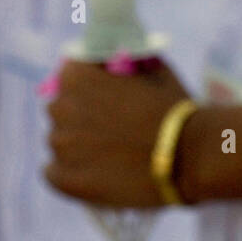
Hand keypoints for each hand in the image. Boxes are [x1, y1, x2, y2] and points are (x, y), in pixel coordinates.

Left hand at [45, 58, 189, 207]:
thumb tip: (112, 61)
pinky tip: (92, 174)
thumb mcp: (151, 69)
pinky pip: (52, 174)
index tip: (103, 98)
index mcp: (77, 77)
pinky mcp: (68, 180)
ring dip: (76, 145)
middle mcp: (62, 108)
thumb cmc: (173, 109)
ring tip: (108, 155)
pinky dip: (68, 174)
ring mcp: (63, 146)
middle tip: (109, 128)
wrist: (189, 155)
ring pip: (58, 142)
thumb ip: (123, 60)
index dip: (87, 87)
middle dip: (80, 116)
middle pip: (60, 110)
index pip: (68, 77)